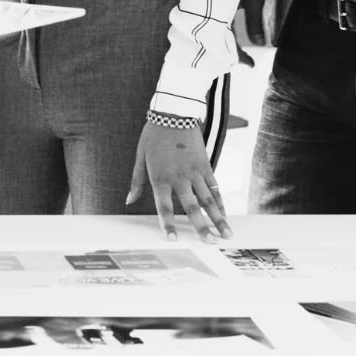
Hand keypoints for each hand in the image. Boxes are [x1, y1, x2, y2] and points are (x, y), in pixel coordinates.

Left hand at [127, 120, 231, 241]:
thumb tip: (128, 201)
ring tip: (227, 234)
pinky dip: (220, 201)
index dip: (167, 223)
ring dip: (218, 218)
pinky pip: (215, 186)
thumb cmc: (153, 135)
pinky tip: (225, 214)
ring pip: (208, 199)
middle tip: (210, 243)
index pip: (164, 206)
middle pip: (192, 207)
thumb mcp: (139, 156)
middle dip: (202, 227)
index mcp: (159, 177)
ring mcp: (194, 171)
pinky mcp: (206, 164)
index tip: (172, 240)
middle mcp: (179, 177)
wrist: (174, 112)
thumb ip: (136, 181)